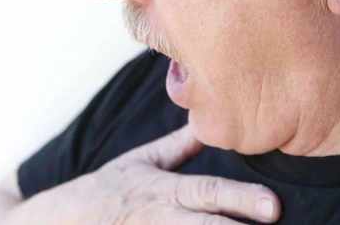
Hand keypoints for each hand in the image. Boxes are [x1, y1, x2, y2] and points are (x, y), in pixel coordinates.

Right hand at [4, 125, 280, 223]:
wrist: (61, 219)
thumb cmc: (106, 188)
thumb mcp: (140, 162)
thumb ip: (177, 147)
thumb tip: (206, 124)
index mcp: (161, 190)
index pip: (204, 192)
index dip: (239, 198)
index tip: (273, 206)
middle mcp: (158, 217)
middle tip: (277, 220)